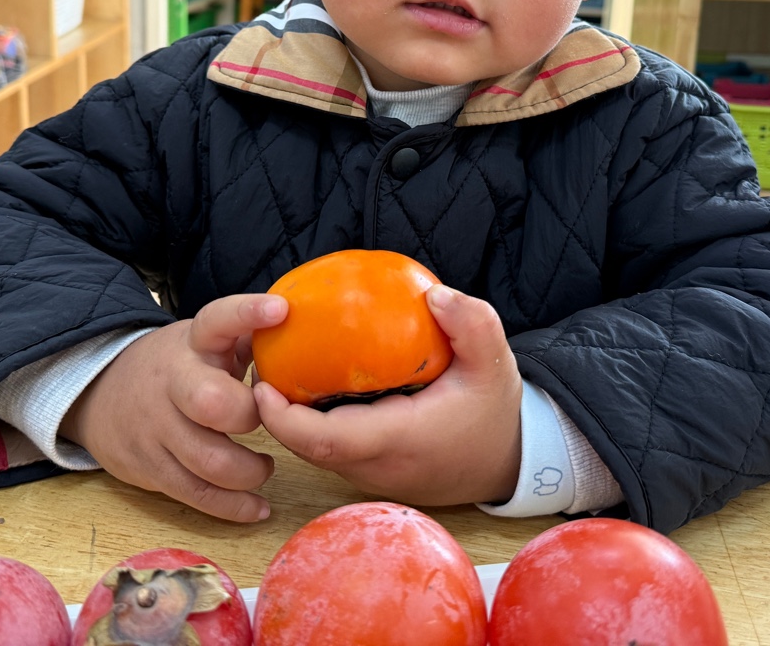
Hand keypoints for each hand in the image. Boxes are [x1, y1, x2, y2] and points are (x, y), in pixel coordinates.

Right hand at [60, 293, 288, 521]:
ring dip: (249, 472)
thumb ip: (247, 338)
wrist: (100, 394)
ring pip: (208, 461)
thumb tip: (304, 330)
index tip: (280, 310)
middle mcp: (171, 383)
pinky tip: (258, 507)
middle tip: (264, 421)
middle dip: (248, 418)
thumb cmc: (177, 368)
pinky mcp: (149, 467)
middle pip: (211, 402)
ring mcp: (157, 428)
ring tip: (263, 468)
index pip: (216, 320)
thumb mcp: (204, 343)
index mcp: (191, 344)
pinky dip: (233, 506)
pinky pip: (196, 494)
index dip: (247, 313)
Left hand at [254, 285, 522, 505]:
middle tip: (261, 361)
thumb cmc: (494, 412)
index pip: (324, 440)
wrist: (508, 463)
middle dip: (274, 412)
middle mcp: (377, 466)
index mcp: (400, 441)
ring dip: (290, 418)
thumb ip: (472, 324)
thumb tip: (434, 294)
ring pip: (314, 451)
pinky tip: (309, 382)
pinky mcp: (370, 473)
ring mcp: (371, 476)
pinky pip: (330, 450)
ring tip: (276, 366)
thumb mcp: (495, 363)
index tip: (262, 382)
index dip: (282, 419)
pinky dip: (311, 422)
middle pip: (307, 447)